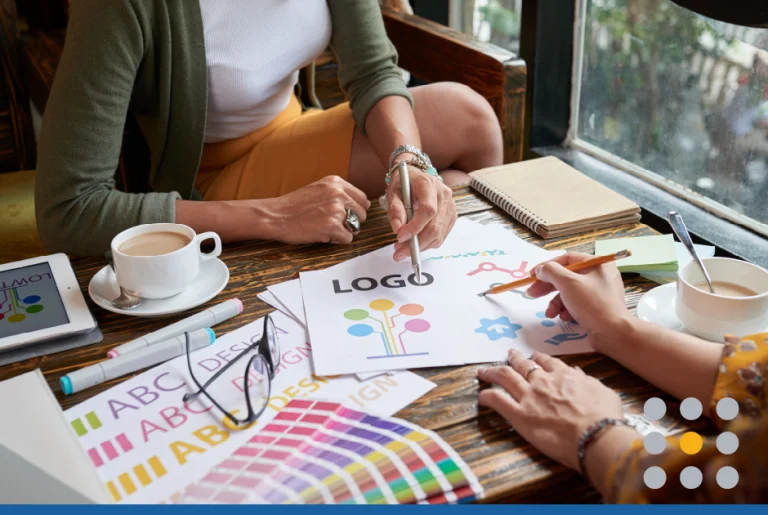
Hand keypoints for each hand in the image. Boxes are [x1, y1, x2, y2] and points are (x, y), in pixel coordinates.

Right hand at [263, 176, 369, 244]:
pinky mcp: (332, 226)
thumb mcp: (317, 189)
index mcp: (335, 182)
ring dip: (344, 231)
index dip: (356, 210)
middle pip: (362, 214)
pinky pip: (348, 239)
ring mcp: (336, 210)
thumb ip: (338, 193)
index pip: (362, 198)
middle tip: (333, 224)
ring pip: (356, 227)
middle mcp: (338, 194)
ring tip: (327, 229)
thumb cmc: (293, 205)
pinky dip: (337, 241)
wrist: (275, 216)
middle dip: (351, 222)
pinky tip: (324, 235)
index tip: (347, 215)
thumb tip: (363, 204)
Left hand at [386, 164, 456, 261]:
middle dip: (417, 244)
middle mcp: (444, 195)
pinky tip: (416, 243)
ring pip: (439, 234)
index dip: (415, 227)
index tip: (400, 237)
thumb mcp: (393, 192)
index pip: (428, 210)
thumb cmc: (404, 184)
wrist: (416, 176)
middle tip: (399, 253)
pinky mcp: (451, 216)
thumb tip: (398, 230)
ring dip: (421, 246)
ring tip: (403, 249)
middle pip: (435, 226)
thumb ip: (395, 210)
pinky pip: (441, 236)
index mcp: (429, 185)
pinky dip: (428, 243)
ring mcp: (450, 206)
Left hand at [478, 350, 624, 471]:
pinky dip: (487, 396)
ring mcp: (529, 396)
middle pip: (523, 365)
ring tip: (484, 371)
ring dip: (492, 372)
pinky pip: (497, 400)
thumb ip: (586, 380)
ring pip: (505, 377)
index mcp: (564, 375)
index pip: (547, 361)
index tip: (533, 356)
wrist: (595, 435)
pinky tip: (481, 396)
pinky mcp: (519, 414)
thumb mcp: (602, 391)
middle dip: (513, 359)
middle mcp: (543, 381)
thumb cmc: (604, 416)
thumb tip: (577, 372)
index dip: (537, 358)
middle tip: (508, 355)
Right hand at [525, 252, 629, 351]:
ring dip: (556, 302)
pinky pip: (577, 304)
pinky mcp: (597, 308)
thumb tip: (541, 269)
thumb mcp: (568, 283)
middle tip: (531, 294)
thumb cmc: (592, 304)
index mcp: (598, 264)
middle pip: (566, 277)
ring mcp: (599, 293)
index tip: (532, 275)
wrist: (613, 333)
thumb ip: (551, 271)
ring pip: (569, 292)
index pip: (567, 259)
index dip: (547, 266)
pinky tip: (564, 317)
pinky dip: (567, 310)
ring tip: (550, 313)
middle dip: (548, 287)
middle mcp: (600, 276)